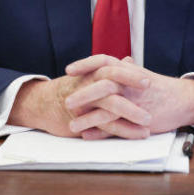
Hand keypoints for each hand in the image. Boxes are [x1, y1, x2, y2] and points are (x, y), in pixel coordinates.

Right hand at [8, 55, 151, 138]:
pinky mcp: (83, 120)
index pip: (111, 68)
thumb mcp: (90, 77)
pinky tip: (138, 134)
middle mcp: (88, 84)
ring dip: (131, 112)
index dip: (129, 73)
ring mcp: (85, 103)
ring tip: (148, 121)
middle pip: (111, 81)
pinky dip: (124, 130)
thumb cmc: (72, 90)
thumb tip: (128, 60)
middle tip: (149, 88)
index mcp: (92, 74)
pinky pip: (106, 125)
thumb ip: (111, 70)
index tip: (147, 78)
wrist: (44, 105)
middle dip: (131, 84)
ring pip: (110, 104)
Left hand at [65, 57, 193, 139]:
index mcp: (127, 71)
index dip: (85, 64)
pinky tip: (87, 136)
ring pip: (107, 109)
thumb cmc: (159, 87)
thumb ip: (127, 70)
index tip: (68, 70)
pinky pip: (116, 127)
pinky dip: (101, 132)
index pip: (103, 61)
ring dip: (87, 118)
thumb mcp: (141, 75)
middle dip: (83, 93)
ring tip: (71, 125)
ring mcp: (134, 102)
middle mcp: (129, 84)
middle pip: (102, 84)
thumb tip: (119, 61)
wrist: (182, 100)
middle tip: (66, 101)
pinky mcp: (138, 120)